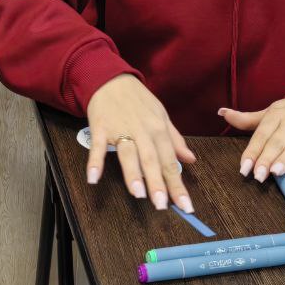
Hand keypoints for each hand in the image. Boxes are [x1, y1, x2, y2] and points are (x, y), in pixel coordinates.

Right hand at [85, 75, 196, 211]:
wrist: (110, 78)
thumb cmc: (137, 100)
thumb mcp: (161, 115)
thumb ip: (175, 139)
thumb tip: (191, 159)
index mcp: (159, 129)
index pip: (170, 162)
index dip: (178, 185)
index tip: (186, 206)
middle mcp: (142, 131)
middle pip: (151, 160)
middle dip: (157, 183)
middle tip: (162, 206)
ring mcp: (120, 129)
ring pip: (128, 154)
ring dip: (132, 174)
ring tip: (138, 194)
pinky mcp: (100, 128)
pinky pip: (98, 147)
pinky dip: (95, 162)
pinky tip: (93, 178)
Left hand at [221, 95, 284, 181]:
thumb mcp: (270, 113)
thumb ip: (247, 119)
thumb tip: (221, 112)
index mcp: (275, 115)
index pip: (261, 135)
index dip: (252, 152)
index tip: (244, 168)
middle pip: (277, 141)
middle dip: (266, 159)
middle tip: (258, 175)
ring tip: (276, 172)